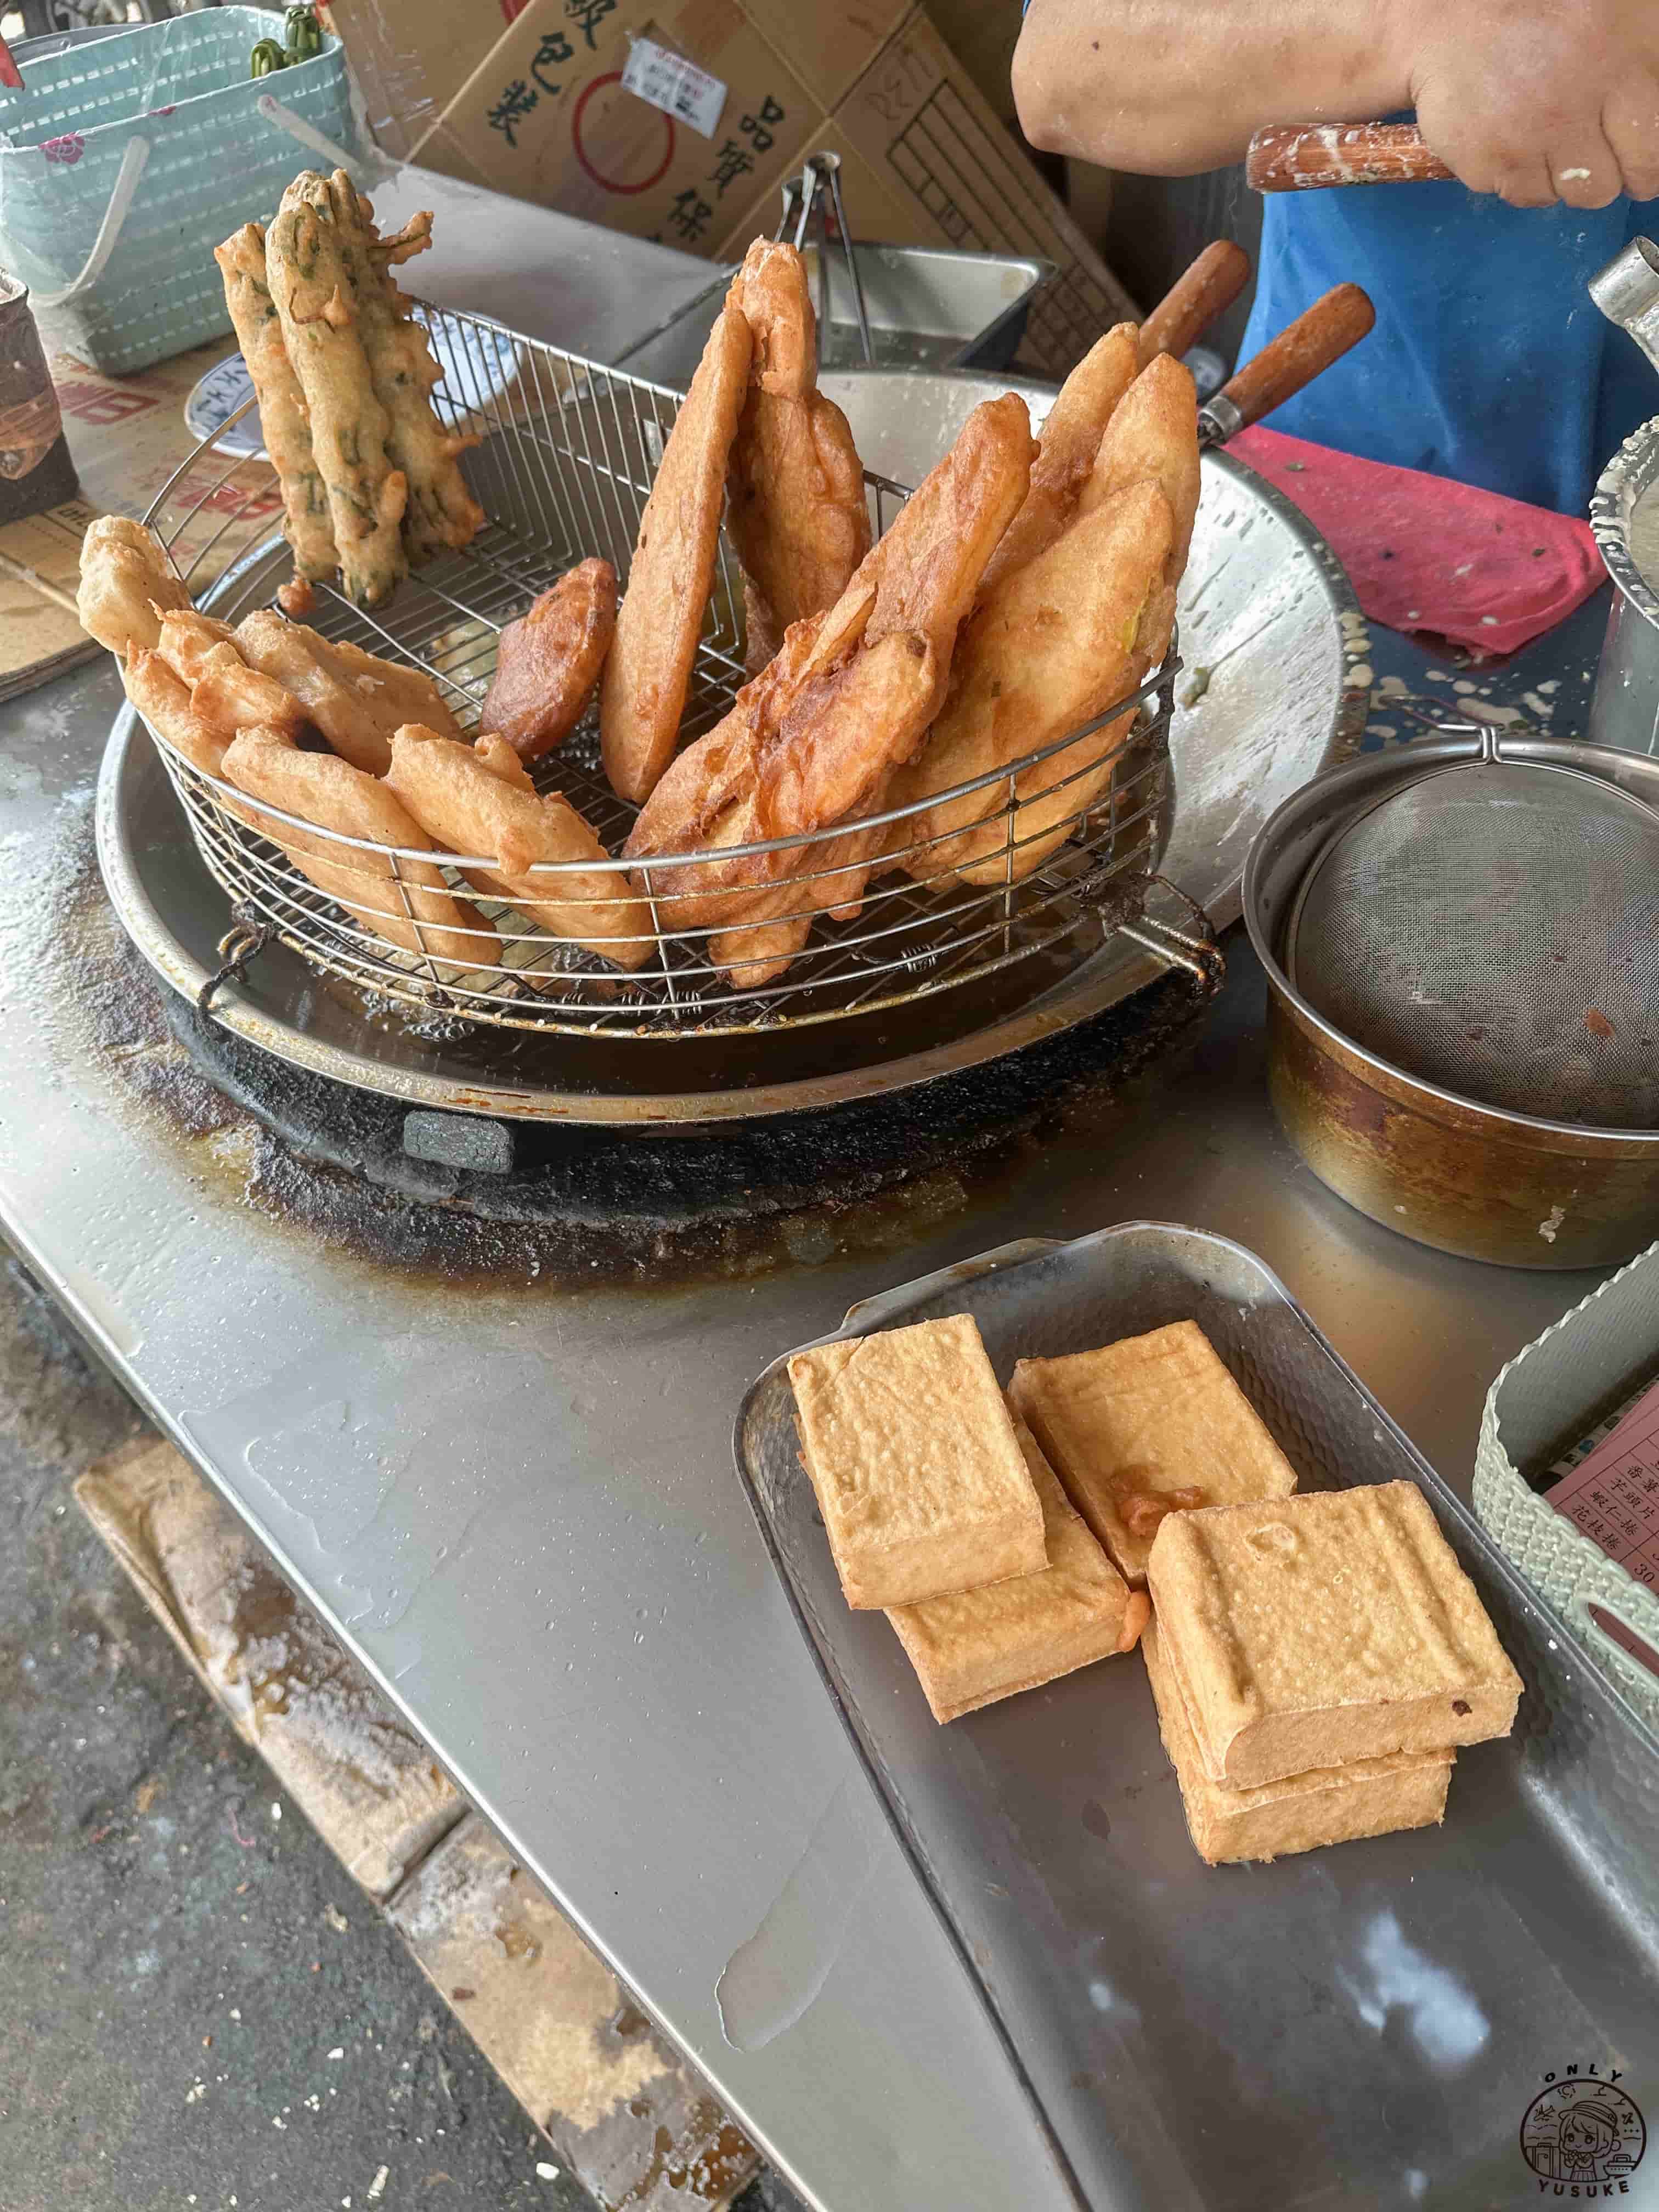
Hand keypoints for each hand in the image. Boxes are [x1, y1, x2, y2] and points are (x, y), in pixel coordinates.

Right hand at [1405, 0, 1658, 207]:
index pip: (1650, 154)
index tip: (1637, 171)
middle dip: (1598, 179)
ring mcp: (1522, 140)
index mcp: (1617, 66)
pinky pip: (1507, 191)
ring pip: (1551, 197)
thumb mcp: (1622, 14)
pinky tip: (1504, 131)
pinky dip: (1507, 171)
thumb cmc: (1547, 6)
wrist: (1457, 9)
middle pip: (1600, 189)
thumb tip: (1653, 122)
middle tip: (1585, 155)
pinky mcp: (1482, 159)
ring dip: (1548, 176)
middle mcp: (1570, 109)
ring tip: (1538, 133)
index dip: (1646, 171)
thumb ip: (1646, 63)